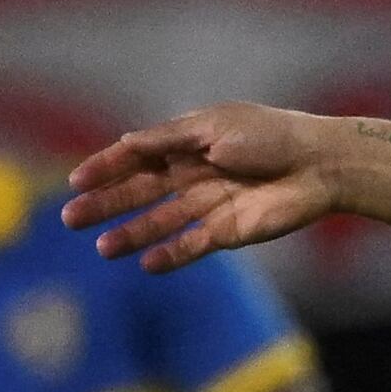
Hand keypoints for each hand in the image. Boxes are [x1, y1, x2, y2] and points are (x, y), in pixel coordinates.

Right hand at [65, 104, 333, 270]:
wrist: (321, 164)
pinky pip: (192, 246)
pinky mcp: (228, 232)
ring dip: (131, 234)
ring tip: (102, 247)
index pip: (136, 156)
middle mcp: (193, 174)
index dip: (106, 168)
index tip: (76, 181)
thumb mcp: (213, 128)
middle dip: (106, 204)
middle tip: (70, 219)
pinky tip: (146, 263)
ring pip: (160, 222)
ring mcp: (209, 204)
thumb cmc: (270, 136)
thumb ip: (169, 139)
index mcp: (188, 142)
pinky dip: (170, 254)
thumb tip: (125, 143)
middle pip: (140, 191)